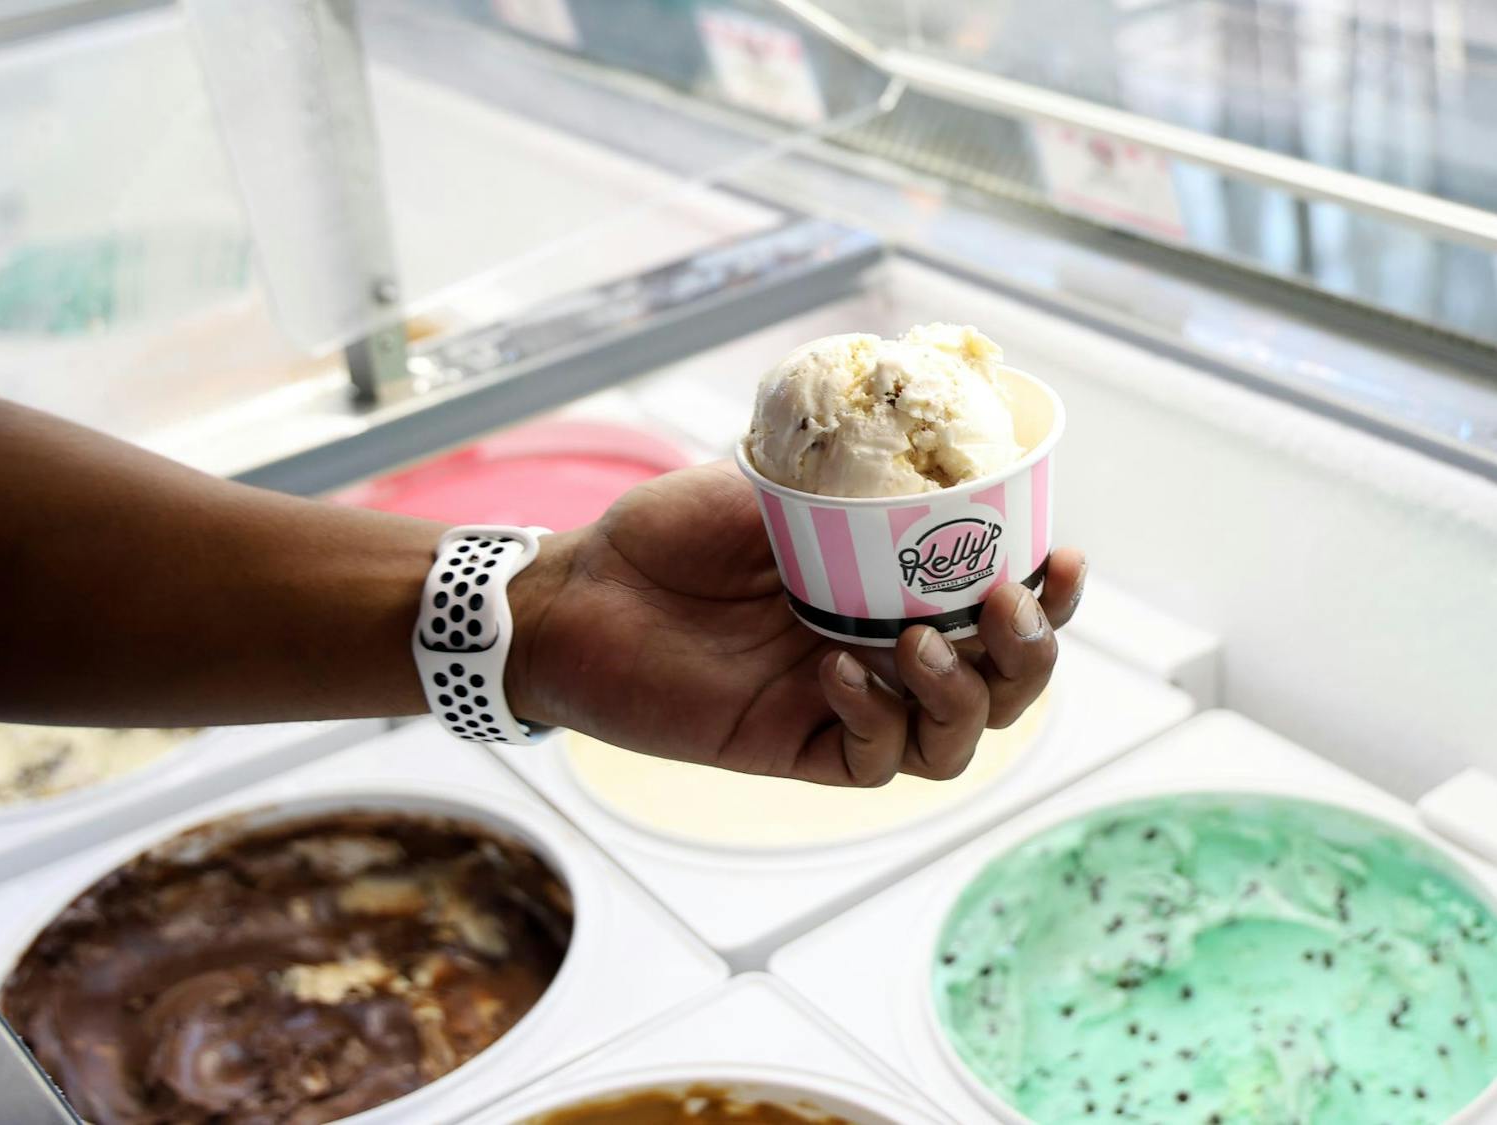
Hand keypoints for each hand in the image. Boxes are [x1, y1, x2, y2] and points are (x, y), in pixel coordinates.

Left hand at [509, 464, 1084, 785]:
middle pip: (1003, 686)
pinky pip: (872, 761)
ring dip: (962, 695)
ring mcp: (843, 706)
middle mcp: (884, 652)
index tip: (1061, 555)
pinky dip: (875, 721)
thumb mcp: (772, 481)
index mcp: (892, 591)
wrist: (580, 591)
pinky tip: (837, 671)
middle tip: (1002, 606)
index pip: (998, 609)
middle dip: (1030, 654)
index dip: (1050, 595)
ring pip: (955, 741)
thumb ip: (850, 475)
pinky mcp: (794, 748)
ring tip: (917, 642)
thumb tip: (926, 425)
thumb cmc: (669, 532)